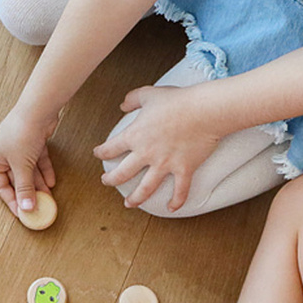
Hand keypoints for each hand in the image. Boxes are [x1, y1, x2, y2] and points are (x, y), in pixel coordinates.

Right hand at [0, 105, 56, 216]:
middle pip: (15, 179)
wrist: (37, 109)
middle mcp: (1, 154)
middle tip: (37, 206)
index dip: (12, 201)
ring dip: (38, 184)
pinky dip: (43, 171)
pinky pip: (36, 162)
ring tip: (47, 197)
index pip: (0, 186)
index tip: (22, 213)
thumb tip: (26, 208)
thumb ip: (24, 189)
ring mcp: (16, 148)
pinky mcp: (30, 143)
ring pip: (27, 171)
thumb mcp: (21, 166)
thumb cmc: (21, 132)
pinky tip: (51, 182)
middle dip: (28, 192)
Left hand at [93, 85, 221, 211]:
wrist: (205, 110)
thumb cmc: (178, 100)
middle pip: (122, 174)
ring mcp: (164, 164)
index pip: (110, 148)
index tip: (98, 154)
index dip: (101, 152)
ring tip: (129, 204)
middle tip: (107, 182)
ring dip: (135, 199)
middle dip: (111, 180)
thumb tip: (122, 105)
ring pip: (145, 189)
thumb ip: (133, 98)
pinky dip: (176, 201)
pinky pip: (180, 190)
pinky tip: (171, 208)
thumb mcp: (149, 94)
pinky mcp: (184, 169)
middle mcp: (146, 153)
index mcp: (135, 136)